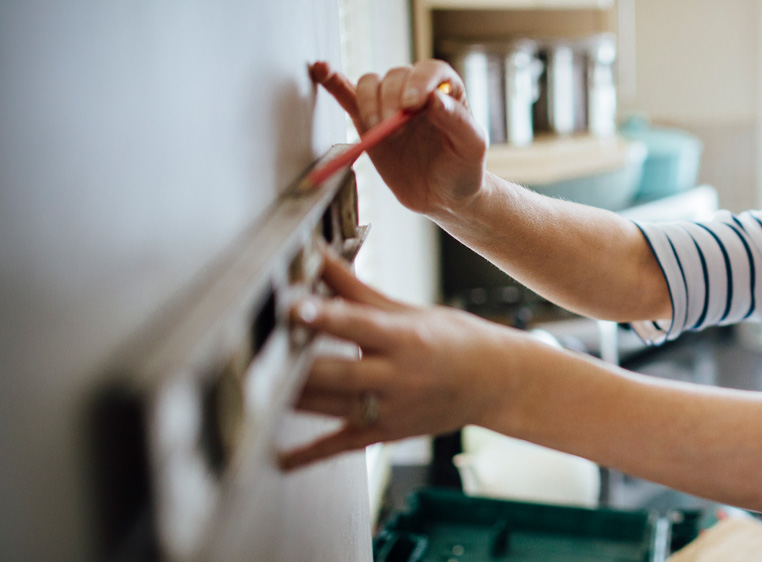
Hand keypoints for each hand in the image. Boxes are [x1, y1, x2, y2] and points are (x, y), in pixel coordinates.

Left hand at [280, 253, 523, 470]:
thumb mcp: (408, 312)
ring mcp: (390, 410)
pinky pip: (340, 445)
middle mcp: (397, 377)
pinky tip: (278, 458)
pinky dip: (307, 454)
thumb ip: (356, 290)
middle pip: (336, 373)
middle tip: (258, 351)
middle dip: (296, 364)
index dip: (325, 316)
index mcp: (405, 339)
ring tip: (251, 388)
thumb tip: (318, 255)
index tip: (294, 306)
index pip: (357, 325)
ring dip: (290, 398)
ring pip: (329, 407)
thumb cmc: (453, 341)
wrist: (495, 383)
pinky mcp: (385, 433)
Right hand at [309, 60, 487, 216]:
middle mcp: (416, 90)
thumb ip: (457, 121)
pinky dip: (333, 82)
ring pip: (370, 84)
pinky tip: (321, 69)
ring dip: (368, 102)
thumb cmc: (463, 169)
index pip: (430, 70)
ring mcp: (390, 104)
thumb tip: (433, 98)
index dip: (418, 82)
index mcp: (446, 90)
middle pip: (395, 76)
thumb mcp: (471, 147)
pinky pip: (347, 95)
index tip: (411, 105)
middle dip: (390, 99)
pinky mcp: (368, 121)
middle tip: (393, 127)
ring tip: (378, 130)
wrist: (443, 196)